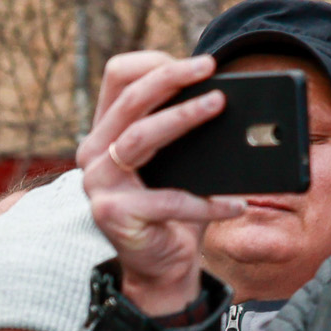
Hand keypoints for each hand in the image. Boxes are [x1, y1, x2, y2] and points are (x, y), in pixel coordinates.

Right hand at [75, 50, 244, 317]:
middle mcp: (93, 152)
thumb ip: (185, 131)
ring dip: (183, 117)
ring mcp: (98, 183)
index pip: (117, 78)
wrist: (162, 266)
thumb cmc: (174, 210)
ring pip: (140, 137)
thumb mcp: (179, 162)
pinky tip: (237, 203)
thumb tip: (228, 97)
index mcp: (106, 132)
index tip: (196, 64)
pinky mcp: (113, 214)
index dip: (154, 64)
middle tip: (209, 66)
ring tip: (219, 105)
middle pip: (130, 100)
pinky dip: (206, 203)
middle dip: (171, 78)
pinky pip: (167, 200)